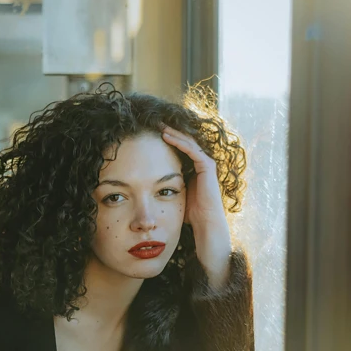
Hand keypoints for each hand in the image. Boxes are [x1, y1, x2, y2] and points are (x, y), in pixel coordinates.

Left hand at [162, 126, 231, 287]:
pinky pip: (193, 150)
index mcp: (193, 170)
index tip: (150, 135)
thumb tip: (142, 190)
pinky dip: (181, 142)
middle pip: (185, 142)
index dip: (167, 140)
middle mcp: (201, 165)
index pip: (179, 149)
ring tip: (159, 126)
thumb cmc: (189, 216)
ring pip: (189, 142)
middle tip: (154, 123)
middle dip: (170, 131)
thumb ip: (163, 190)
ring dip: (174, 133)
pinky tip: (167, 136)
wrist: (205, 226)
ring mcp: (206, 165)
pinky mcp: (208, 168)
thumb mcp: (172, 198)